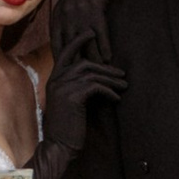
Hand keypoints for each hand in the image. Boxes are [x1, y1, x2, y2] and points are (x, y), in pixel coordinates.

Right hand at [38, 31, 126, 161]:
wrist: (58, 145)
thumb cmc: (66, 127)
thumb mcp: (68, 103)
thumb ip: (75, 88)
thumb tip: (94, 80)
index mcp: (53, 79)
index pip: (65, 52)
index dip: (78, 41)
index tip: (90, 33)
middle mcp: (56, 80)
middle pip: (85, 62)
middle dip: (106, 67)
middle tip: (121, 73)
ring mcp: (63, 87)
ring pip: (92, 74)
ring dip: (111, 80)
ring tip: (124, 86)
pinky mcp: (73, 97)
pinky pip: (96, 87)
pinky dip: (109, 91)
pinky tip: (116, 98)